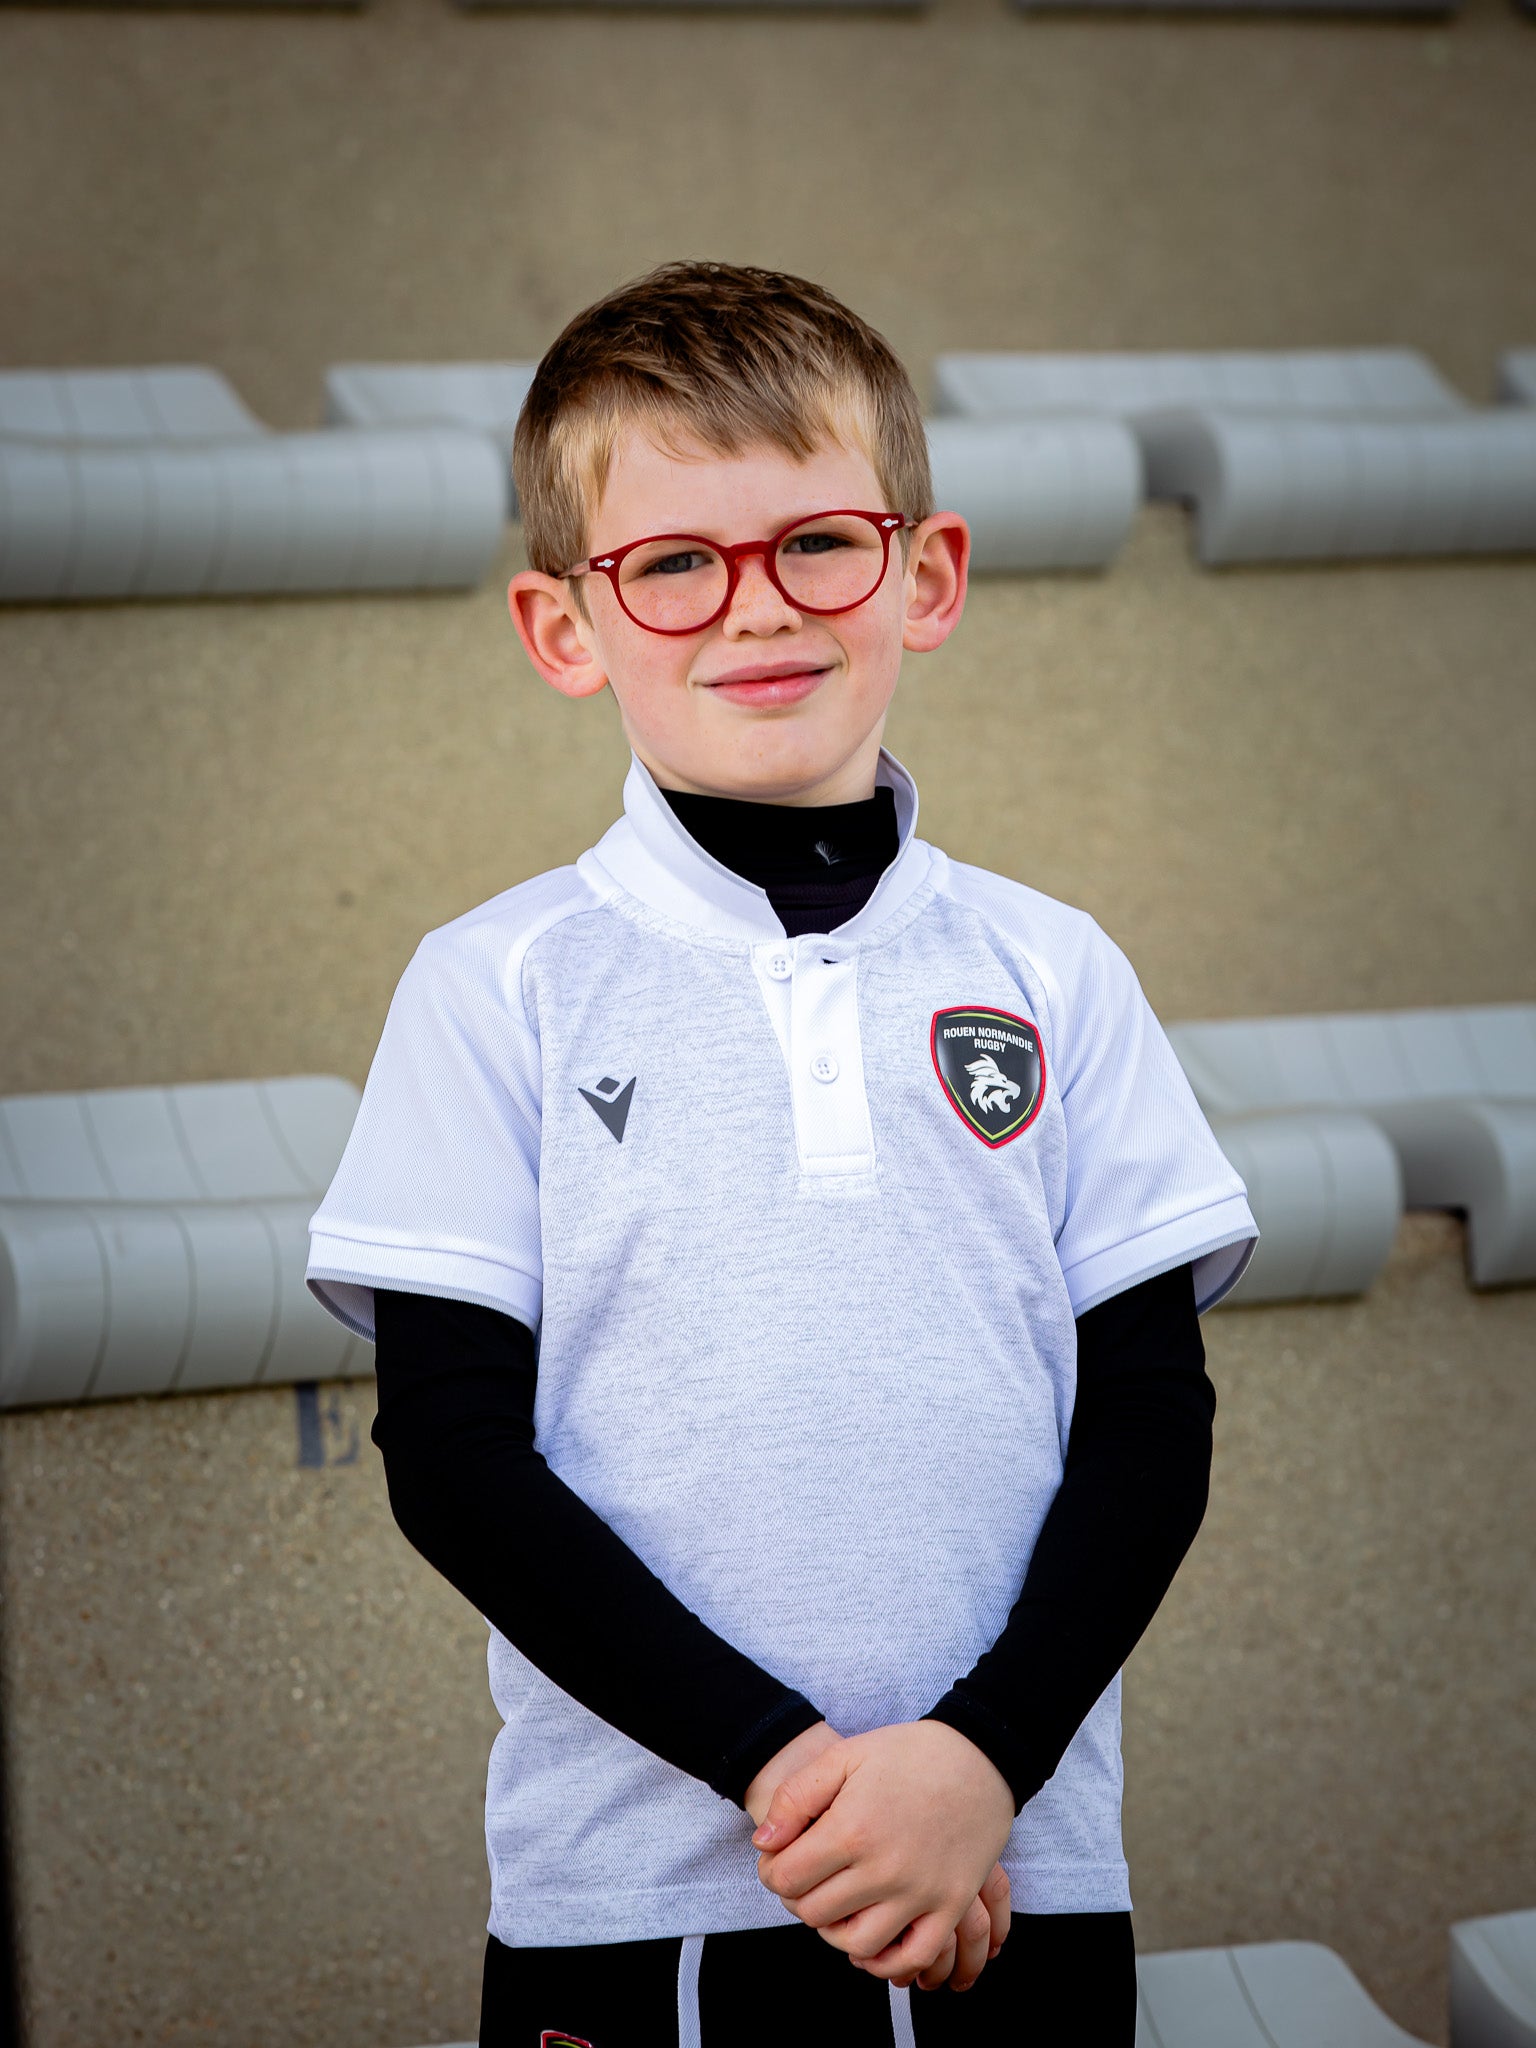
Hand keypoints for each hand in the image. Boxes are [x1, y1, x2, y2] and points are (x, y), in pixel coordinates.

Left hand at [751, 1720, 1014, 1986]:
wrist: (980, 1755)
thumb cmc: (908, 1753)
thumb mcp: (845, 1756)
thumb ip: (796, 1798)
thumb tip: (764, 1844)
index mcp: (852, 1830)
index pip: (787, 1879)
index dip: (772, 1872)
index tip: (780, 1860)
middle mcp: (884, 1869)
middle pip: (815, 1914)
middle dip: (799, 1899)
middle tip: (807, 1878)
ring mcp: (921, 1893)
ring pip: (857, 1944)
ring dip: (836, 1931)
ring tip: (836, 1905)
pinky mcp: (950, 1905)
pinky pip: (913, 1957)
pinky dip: (886, 1961)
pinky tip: (871, 1941)